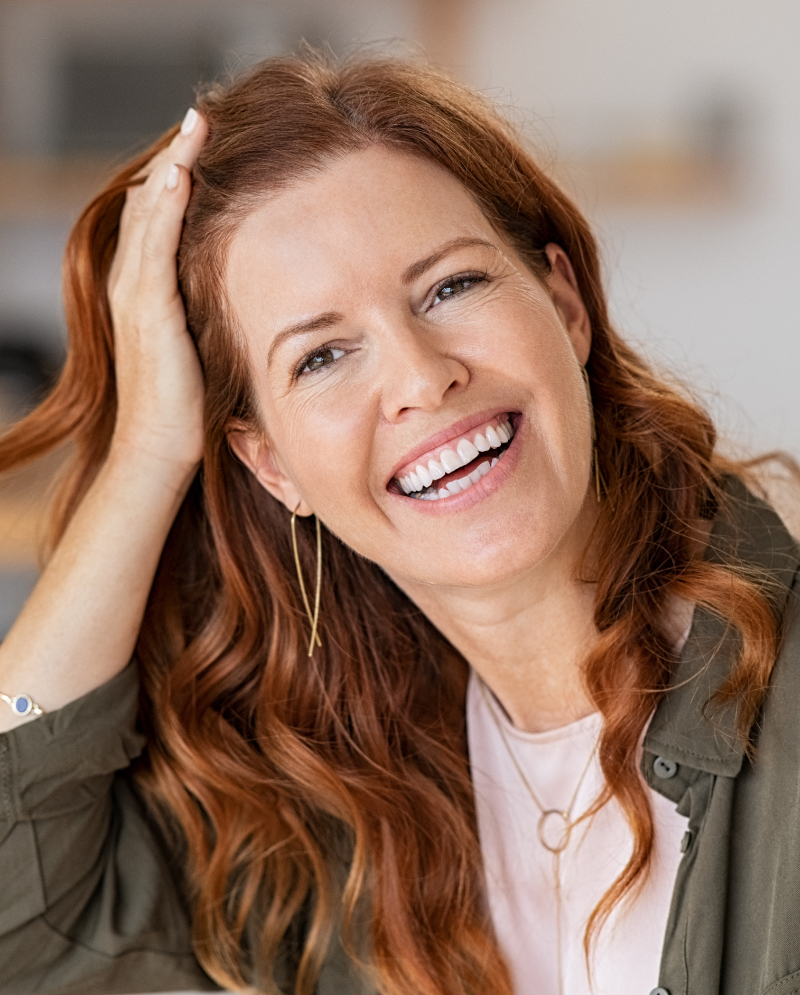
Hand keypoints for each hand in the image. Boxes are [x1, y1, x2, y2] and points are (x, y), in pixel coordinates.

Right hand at [107, 109, 208, 476]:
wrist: (160, 448)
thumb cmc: (188, 404)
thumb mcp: (202, 341)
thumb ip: (213, 307)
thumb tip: (252, 286)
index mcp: (147, 287)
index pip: (161, 214)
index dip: (181, 174)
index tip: (210, 142)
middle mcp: (133, 281)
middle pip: (151, 199)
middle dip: (177, 156)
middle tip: (204, 115)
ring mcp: (135, 294)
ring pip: (149, 211)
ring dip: (172, 164)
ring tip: (196, 124)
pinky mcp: (148, 311)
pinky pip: (154, 246)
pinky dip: (166, 206)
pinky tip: (182, 173)